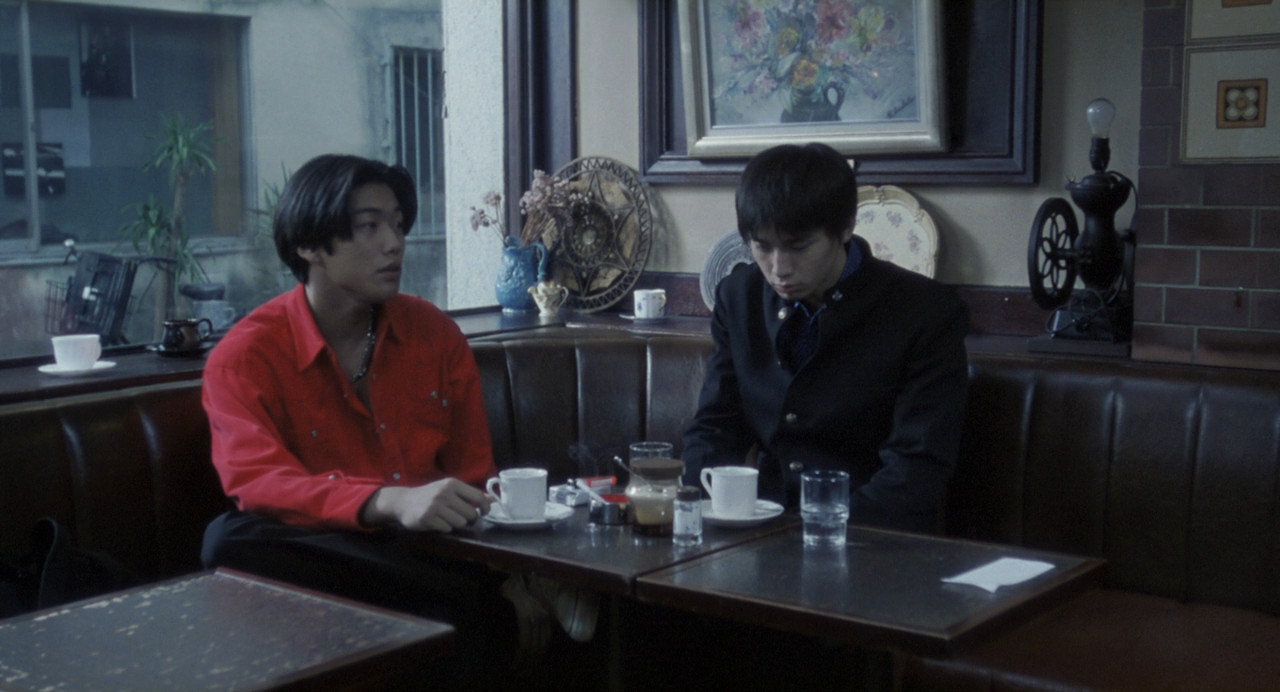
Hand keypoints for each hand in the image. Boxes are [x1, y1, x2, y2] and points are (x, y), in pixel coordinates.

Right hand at [361, 478, 492, 531]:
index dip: (485, 507)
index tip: (484, 513)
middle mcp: (444, 493)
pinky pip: (447, 528)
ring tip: (447, 518)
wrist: (403, 501)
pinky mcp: (427, 518)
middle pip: (471, 513)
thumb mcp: (449, 489)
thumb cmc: (430, 495)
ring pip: (460, 523)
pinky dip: (444, 528)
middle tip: (461, 517)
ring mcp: (435, 506)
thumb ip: (470, 494)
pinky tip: (437, 522)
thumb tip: (492, 499)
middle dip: (469, 519)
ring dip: (456, 524)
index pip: (478, 497)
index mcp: (452, 484)